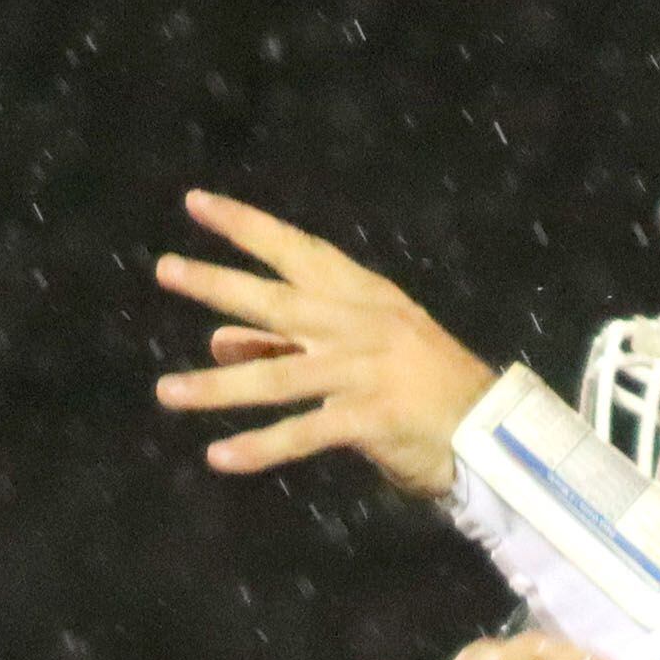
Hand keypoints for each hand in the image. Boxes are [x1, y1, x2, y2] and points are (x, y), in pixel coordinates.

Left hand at [155, 191, 498, 500]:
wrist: (493, 434)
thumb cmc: (423, 390)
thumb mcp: (359, 353)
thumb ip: (289, 345)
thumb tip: (219, 339)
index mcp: (364, 298)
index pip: (299, 251)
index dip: (249, 226)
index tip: (198, 203)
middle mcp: (363, 325)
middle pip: (280, 302)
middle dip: (220, 285)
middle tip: (166, 270)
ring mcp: (367, 371)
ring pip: (280, 375)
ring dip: (219, 385)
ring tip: (166, 391)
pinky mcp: (372, 418)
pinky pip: (305, 432)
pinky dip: (262, 447)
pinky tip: (220, 456)